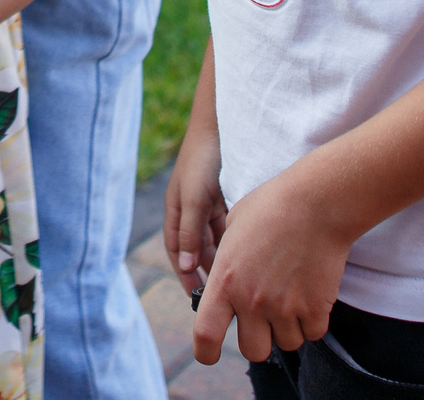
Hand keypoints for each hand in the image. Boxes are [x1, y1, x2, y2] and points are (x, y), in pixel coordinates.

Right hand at [165, 129, 228, 298]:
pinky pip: (229, 228)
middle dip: (205, 271)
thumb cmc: (202, 160)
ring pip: (214, 240)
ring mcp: (209, 204)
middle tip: (220, 295)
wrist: (223, 127)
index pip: (176, 252)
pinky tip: (247, 255)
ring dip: (222, 258)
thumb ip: (190, 232)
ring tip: (236, 280)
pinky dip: (235, 242)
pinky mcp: (226, 199)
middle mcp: (191, 210)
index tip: (197, 297)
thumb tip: (185, 267)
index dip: (184, 274)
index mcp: (176, 211)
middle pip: (196, 249)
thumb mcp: (194, 198)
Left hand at [190, 170, 354, 365]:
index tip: (209, 353)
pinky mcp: (315, 309)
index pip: (206, 336)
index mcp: (225, 281)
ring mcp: (285, 308)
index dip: (205, 352)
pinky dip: (313, 321)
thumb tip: (226, 281)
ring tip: (291, 295)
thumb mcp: (233, 228)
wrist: (316, 202)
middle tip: (265, 318)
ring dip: (288, 328)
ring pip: (286, 343)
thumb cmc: (271, 206)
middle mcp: (252, 301)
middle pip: (253, 351)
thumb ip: (226, 262)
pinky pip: (313, 334)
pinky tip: (311, 294)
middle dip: (259, 339)